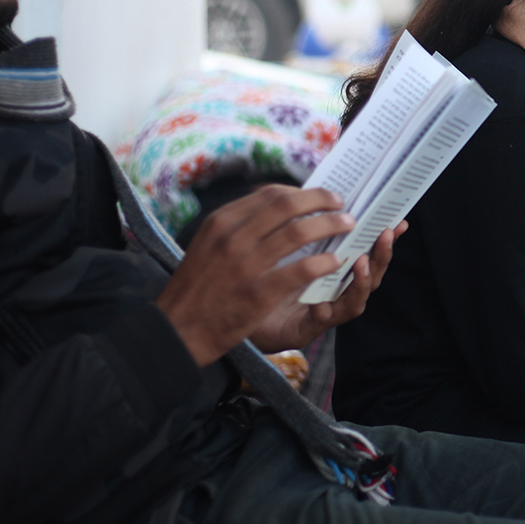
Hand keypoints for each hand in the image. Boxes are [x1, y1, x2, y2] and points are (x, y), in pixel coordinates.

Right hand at [156, 185, 355, 366]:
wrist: (177, 331)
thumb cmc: (197, 287)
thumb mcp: (208, 244)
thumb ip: (237, 225)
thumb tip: (274, 205)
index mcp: (221, 222)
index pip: (270, 195)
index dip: (301, 193)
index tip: (320, 196)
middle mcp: (233, 238)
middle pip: (287, 206)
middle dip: (321, 200)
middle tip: (341, 203)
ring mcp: (246, 265)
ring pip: (299, 232)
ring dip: (330, 225)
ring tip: (347, 226)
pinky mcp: (259, 293)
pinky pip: (302, 269)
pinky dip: (324, 262)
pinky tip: (335, 262)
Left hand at [250, 220, 406, 352]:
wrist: (247, 316)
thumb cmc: (273, 280)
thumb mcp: (294, 250)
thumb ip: (313, 231)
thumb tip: (326, 196)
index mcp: (339, 272)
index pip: (369, 254)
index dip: (385, 240)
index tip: (397, 222)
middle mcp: (339, 293)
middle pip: (370, 276)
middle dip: (382, 256)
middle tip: (385, 234)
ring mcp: (326, 313)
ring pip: (354, 302)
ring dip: (361, 282)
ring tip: (362, 262)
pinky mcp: (305, 330)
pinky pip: (319, 321)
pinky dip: (323, 311)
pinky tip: (320, 301)